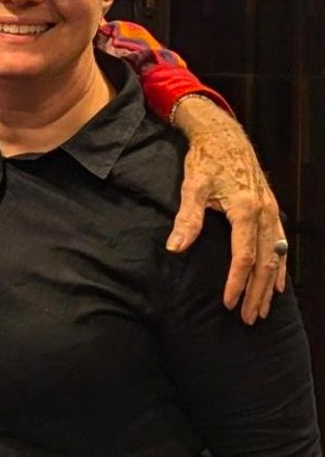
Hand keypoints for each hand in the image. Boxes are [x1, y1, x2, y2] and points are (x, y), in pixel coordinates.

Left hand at [167, 96, 284, 324]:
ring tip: (264, 309)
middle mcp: (264, 214)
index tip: (230, 303)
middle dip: (257, 292)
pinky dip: (279, 266)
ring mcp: (271, 212)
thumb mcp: (192, 186)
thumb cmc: (206, 161)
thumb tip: (175, 248)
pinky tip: (276, 282)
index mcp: (245, 210)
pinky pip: (280, 244)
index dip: (237, 282)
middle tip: (250, 318)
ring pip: (276, 256)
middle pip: (265, 262)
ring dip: (269, 284)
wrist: (225, 137)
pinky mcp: (272, 210)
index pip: (244, 256)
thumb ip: (187, 218)